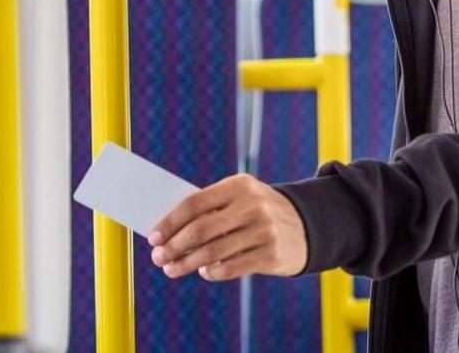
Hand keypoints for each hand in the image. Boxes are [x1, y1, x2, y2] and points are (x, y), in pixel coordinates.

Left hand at [148, 174, 307, 280]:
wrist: (306, 226)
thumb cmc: (256, 212)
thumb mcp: (239, 199)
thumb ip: (209, 209)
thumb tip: (166, 231)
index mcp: (240, 185)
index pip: (195, 203)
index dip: (169, 222)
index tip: (153, 237)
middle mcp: (253, 205)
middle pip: (200, 230)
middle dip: (173, 246)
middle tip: (158, 257)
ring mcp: (264, 231)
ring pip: (212, 253)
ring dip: (185, 264)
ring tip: (171, 269)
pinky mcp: (270, 255)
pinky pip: (229, 268)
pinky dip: (210, 272)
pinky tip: (204, 271)